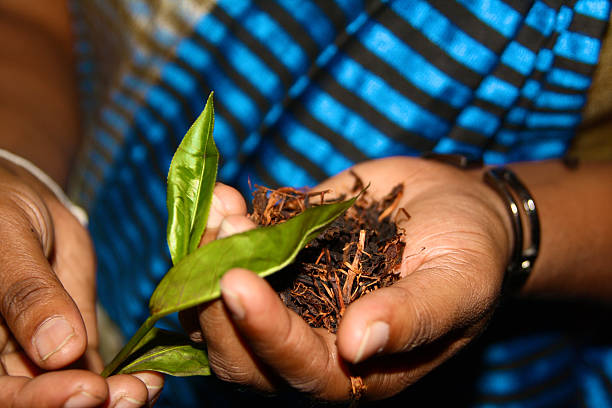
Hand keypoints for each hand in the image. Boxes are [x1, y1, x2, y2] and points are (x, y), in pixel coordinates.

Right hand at [0, 159, 162, 406]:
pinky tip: (152, 378)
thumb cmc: (4, 212)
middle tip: (131, 395)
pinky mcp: (74, 344)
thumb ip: (29, 295)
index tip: (88, 389)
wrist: (27, 203)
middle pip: (42, 401)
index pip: (2, 393)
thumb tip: (60, 351)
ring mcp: (42, 354)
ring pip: (75, 392)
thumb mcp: (10, 243)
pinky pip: (97, 371)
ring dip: (114, 398)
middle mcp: (5, 360)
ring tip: (148, 388)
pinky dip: (125, 380)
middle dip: (88, 404)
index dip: (41, 400)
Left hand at [187, 157, 511, 400]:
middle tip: (215, 241)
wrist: (459, 207)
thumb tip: (358, 345)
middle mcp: (315, 341)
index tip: (237, 282)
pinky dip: (223, 226)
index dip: (263, 333)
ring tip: (217, 210)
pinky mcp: (283, 255)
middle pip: (241, 352)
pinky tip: (224, 195)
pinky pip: (239, 252)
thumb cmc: (473, 252)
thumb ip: (415, 317)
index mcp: (359, 368)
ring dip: (205, 262)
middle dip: (214, 303)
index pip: (298, 370)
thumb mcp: (461, 284)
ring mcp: (291, 297)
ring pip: (224, 304)